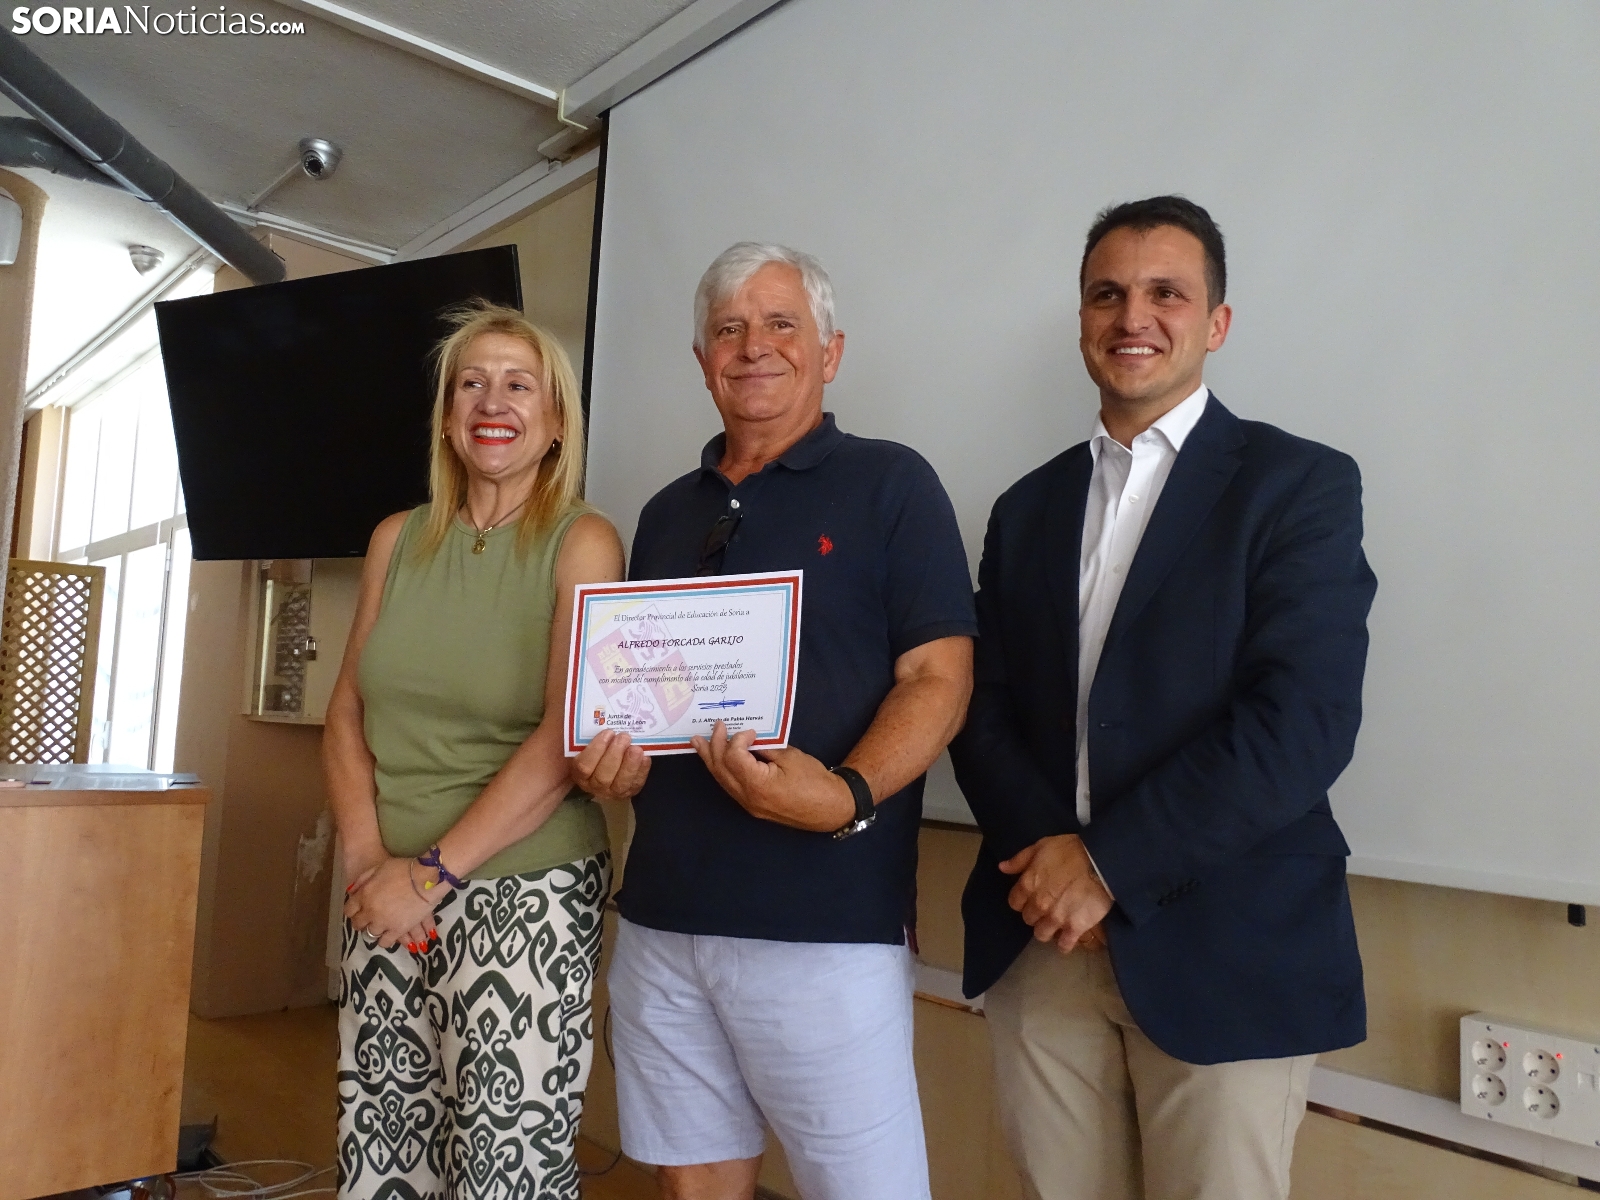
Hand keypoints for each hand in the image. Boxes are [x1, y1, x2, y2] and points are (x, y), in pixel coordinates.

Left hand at [343, 856, 437, 949]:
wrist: (426, 878)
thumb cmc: (404, 868)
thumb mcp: (379, 868)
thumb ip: (363, 880)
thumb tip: (352, 891)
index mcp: (364, 895)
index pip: (349, 910)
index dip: (353, 911)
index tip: (357, 910)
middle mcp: (370, 911)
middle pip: (358, 923)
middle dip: (361, 922)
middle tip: (367, 919)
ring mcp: (383, 922)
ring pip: (370, 934)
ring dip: (373, 930)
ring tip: (380, 927)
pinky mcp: (398, 930)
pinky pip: (385, 942)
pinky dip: (384, 940)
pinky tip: (387, 936)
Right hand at [573, 729, 650, 799]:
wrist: (610, 760)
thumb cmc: (599, 745)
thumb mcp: (588, 738)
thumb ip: (588, 727)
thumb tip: (592, 703)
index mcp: (579, 772)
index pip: (584, 766)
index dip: (596, 750)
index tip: (608, 732)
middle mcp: (594, 785)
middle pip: (602, 776)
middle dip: (615, 755)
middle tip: (624, 737)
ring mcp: (612, 791)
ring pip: (620, 784)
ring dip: (629, 765)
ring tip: (636, 748)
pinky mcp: (629, 791)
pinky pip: (636, 785)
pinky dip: (642, 771)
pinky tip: (646, 757)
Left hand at [691, 721, 855, 832]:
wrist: (829, 808)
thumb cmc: (814, 781)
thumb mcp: (790, 757)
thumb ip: (765, 747)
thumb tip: (749, 739)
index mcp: (758, 785)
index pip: (734, 757)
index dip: (737, 740)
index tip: (750, 731)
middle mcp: (748, 797)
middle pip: (721, 769)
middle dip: (714, 746)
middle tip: (715, 727)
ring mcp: (749, 805)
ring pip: (722, 780)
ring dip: (710, 760)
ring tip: (698, 744)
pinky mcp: (753, 806)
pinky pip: (731, 786)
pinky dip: (722, 771)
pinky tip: (717, 761)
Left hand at [999, 834, 1112, 951]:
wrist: (1100, 861)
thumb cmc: (1070, 850)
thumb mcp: (1041, 846)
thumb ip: (1020, 860)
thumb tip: (1002, 868)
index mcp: (1028, 885)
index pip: (1015, 903)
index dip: (1023, 900)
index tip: (1031, 898)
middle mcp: (1038, 905)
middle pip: (1028, 919)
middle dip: (1036, 914)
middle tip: (1048, 908)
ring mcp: (1056, 919)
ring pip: (1042, 935)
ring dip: (1048, 930)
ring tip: (1057, 923)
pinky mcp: (1074, 928)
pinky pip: (1064, 945)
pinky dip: (1065, 944)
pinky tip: (1069, 937)